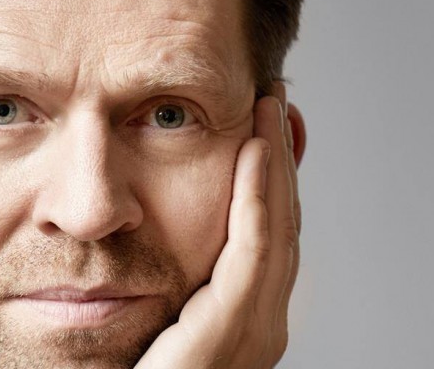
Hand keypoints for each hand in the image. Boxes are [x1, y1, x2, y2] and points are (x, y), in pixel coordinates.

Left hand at [136, 94, 301, 367]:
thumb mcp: (153, 314)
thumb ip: (170, 276)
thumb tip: (153, 228)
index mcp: (243, 318)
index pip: (266, 234)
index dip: (268, 177)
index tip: (259, 125)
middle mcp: (260, 323)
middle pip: (280, 224)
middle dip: (279, 160)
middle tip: (274, 102)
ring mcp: (254, 329)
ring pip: (276, 227)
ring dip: (275, 164)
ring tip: (269, 109)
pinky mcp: (233, 331)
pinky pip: (252, 250)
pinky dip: (257, 198)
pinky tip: (253, 153)